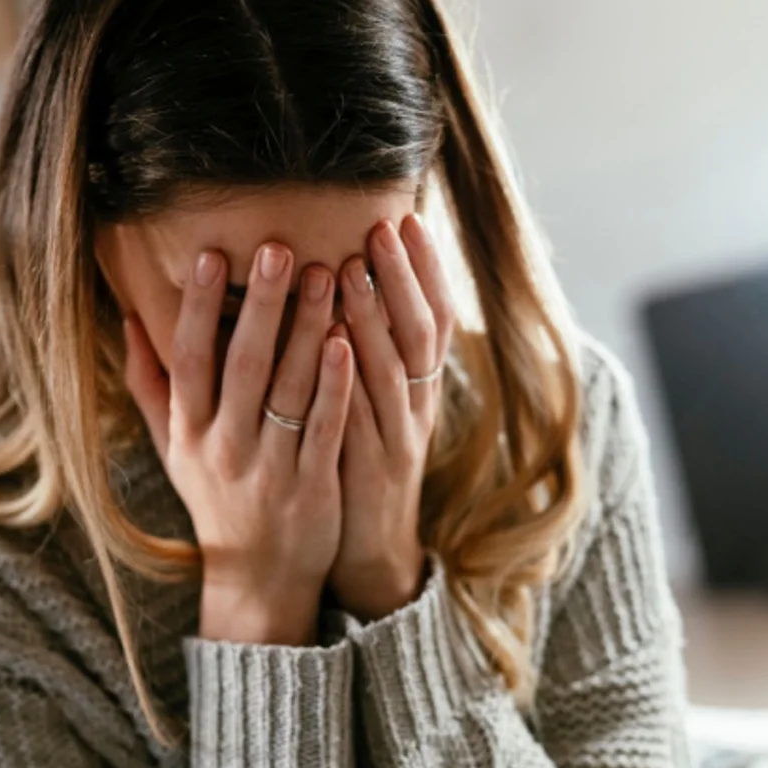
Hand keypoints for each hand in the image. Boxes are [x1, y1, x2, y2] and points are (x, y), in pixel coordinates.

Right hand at [123, 244, 354, 645]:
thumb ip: (149, 385)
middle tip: (278, 248)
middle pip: (241, 366)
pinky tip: (347, 341)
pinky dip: (335, 385)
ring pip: (288, 390)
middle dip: (260, 305)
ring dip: (306, 330)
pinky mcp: (312, 487)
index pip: (188, 359)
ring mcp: (268, 469)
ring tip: (325, 274)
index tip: (209, 255)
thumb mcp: (173, 447)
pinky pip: (325, 428)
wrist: (257, 578)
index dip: (195, 308)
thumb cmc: (215, 498)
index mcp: (189, 432)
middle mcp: (223, 448)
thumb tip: (128, 318)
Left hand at [329, 215, 455, 619]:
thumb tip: (349, 287)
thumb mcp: (372, 403)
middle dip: (402, 277)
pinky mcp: (370, 470)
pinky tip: (332, 346)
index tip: (407, 220)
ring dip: (374, 318)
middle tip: (383, 227)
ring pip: (392, 369)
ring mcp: (397, 439)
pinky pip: (362, 418)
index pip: (434, 317)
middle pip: (420, 333)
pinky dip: (350, 380)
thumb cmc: (360, 462)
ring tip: (352, 270)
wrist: (369, 547)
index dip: (425, 270)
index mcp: (420, 388)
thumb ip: (369, 350)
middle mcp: (417, 407)